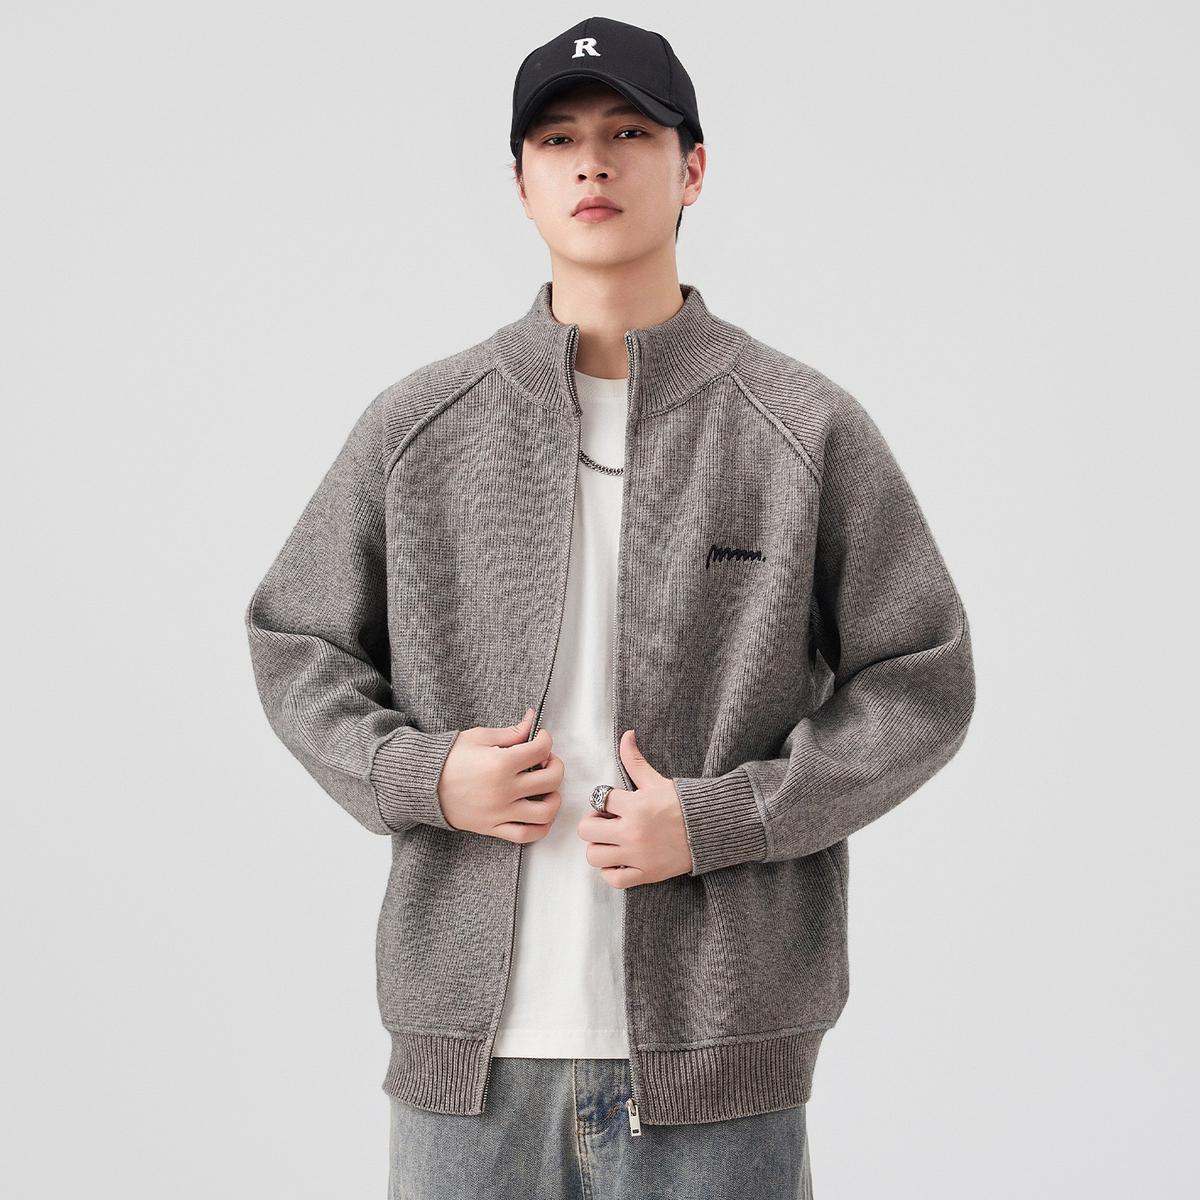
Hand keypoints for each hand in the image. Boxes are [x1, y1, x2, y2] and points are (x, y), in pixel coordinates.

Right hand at [437, 707, 564, 842]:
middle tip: (546, 761)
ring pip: (545, 812)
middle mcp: (504, 790)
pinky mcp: (493, 828)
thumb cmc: (449, 758)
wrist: (422, 784)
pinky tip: (541, 814)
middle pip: (551, 780)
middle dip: (555, 766)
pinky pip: (526, 835)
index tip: (540, 738)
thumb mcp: (479, 737)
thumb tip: (532, 721)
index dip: (546, 740)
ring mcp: (500, 812)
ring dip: (554, 797)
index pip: (541, 749)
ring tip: (546, 789)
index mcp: (501, 763)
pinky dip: (541, 827)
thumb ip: (511, 732)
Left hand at [576, 729, 693, 887]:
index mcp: (635, 806)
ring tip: (612, 841)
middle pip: (587, 830)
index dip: (602, 799)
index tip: (612, 802)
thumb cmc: (683, 804)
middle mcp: (632, 832)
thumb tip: (626, 735)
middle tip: (607, 822)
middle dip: (594, 823)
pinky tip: (619, 860)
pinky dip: (611, 871)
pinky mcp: (646, 874)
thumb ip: (635, 760)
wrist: (710, 829)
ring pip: (594, 856)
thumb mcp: (657, 780)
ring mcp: (638, 856)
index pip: (598, 799)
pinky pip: (613, 879)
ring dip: (599, 847)